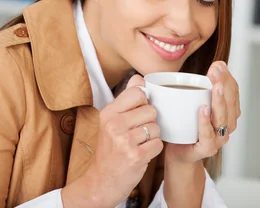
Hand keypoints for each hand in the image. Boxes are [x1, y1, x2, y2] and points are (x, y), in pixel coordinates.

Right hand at [62, 75, 163, 207]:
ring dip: (152, 137)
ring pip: (156, 127)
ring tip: (139, 144)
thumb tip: (138, 77)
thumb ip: (126, 98)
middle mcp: (114, 125)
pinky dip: (154, 150)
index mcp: (108, 113)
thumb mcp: (111, 122)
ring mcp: (125, 141)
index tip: (137, 113)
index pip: (138, 92)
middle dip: (150, 122)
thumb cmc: (109, 150)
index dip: (144, 102)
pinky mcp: (136, 156)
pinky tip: (142, 154)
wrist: (101, 182)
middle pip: (151, 110)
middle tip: (137, 133)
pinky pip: (158, 144)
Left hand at [164, 61, 240, 163]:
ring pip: (222, 118)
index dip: (227, 78)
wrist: (180, 150)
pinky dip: (205, 122)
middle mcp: (227, 125)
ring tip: (215, 87)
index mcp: (229, 111)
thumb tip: (218, 65)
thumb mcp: (197, 100)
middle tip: (215, 71)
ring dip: (219, 101)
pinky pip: (208, 135)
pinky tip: (203, 110)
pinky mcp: (207, 148)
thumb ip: (206, 83)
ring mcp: (219, 138)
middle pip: (230, 103)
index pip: (233, 92)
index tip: (218, 65)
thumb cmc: (189, 125)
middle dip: (224, 85)